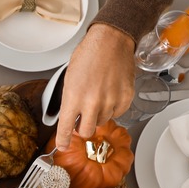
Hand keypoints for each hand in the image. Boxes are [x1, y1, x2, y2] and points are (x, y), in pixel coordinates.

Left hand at [55, 24, 135, 149]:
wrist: (111, 41)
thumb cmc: (88, 55)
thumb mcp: (69, 79)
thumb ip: (69, 102)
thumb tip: (69, 119)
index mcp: (73, 97)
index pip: (65, 129)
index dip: (63, 141)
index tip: (63, 146)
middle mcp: (92, 103)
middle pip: (86, 132)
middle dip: (82, 128)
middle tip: (82, 119)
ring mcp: (110, 101)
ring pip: (101, 122)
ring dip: (98, 115)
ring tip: (97, 95)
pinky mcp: (125, 99)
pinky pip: (117, 113)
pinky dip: (112, 108)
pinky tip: (109, 93)